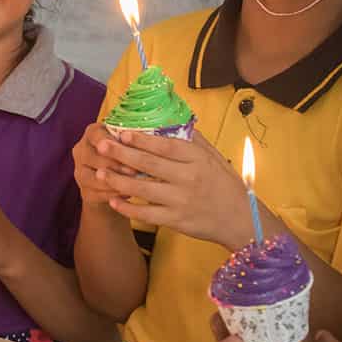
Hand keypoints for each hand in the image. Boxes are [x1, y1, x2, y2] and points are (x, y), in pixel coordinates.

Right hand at [72, 122, 135, 208]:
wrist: (116, 180)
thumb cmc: (129, 155)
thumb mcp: (130, 144)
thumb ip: (134, 142)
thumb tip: (149, 144)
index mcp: (93, 133)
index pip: (97, 135)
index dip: (113, 146)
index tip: (131, 152)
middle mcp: (81, 150)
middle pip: (92, 157)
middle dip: (115, 165)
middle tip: (135, 171)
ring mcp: (80, 172)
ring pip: (92, 177)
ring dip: (113, 181)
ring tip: (133, 184)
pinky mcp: (84, 191)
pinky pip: (95, 193)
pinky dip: (112, 194)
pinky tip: (128, 194)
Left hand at [91, 129, 252, 249]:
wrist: (242, 220)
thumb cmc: (226, 185)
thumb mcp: (214, 158)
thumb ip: (192, 141)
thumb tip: (171, 120)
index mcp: (197, 160)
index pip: (165, 146)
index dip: (141, 139)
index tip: (122, 133)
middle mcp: (188, 178)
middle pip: (148, 164)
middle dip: (120, 154)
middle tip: (100, 145)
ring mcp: (181, 201)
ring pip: (142, 189)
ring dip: (117, 181)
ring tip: (99, 173)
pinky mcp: (176, 220)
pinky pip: (146, 214)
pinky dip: (128, 208)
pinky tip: (113, 201)